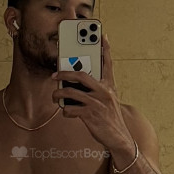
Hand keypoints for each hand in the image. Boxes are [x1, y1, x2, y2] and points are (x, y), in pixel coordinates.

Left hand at [50, 32, 133, 153]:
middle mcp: (105, 91)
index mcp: (109, 86)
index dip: (105, 48)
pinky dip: (66, 111)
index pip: (107, 63)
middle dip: (64, 72)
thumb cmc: (109, 118)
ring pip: (72, 92)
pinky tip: (67, 112)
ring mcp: (98, 103)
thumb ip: (95, 89)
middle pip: (81, 74)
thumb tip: (74, 84)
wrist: (119, 138)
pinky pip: (71, 109)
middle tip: (54, 75)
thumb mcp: (107, 100)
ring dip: (59, 94)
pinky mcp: (91, 115)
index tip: (102, 35)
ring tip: (55, 97)